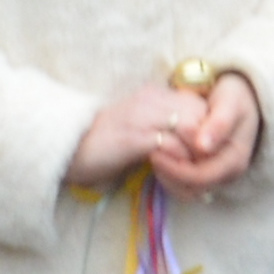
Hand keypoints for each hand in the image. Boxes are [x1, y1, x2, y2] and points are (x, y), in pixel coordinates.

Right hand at [65, 81, 204, 186]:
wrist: (65, 151)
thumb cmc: (101, 145)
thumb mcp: (138, 128)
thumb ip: (164, 128)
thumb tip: (195, 147)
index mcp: (153, 95)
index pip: (200, 104)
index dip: (208, 130)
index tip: (203, 154)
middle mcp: (151, 99)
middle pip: (201, 115)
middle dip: (208, 145)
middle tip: (204, 168)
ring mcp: (142, 116)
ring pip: (192, 130)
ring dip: (196, 157)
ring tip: (193, 177)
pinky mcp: (134, 137)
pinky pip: (173, 148)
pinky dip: (180, 165)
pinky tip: (174, 178)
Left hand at [154, 71, 260, 193]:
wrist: (239, 98)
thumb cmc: (234, 98)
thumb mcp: (231, 104)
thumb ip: (219, 123)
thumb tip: (203, 146)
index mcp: (235, 160)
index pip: (201, 177)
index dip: (176, 169)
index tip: (155, 151)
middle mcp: (228, 173)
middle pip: (192, 188)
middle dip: (168, 174)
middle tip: (149, 153)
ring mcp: (217, 174)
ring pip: (186, 189)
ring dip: (166, 177)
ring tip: (152, 154)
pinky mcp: (206, 171)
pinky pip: (184, 184)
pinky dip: (169, 175)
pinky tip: (159, 157)